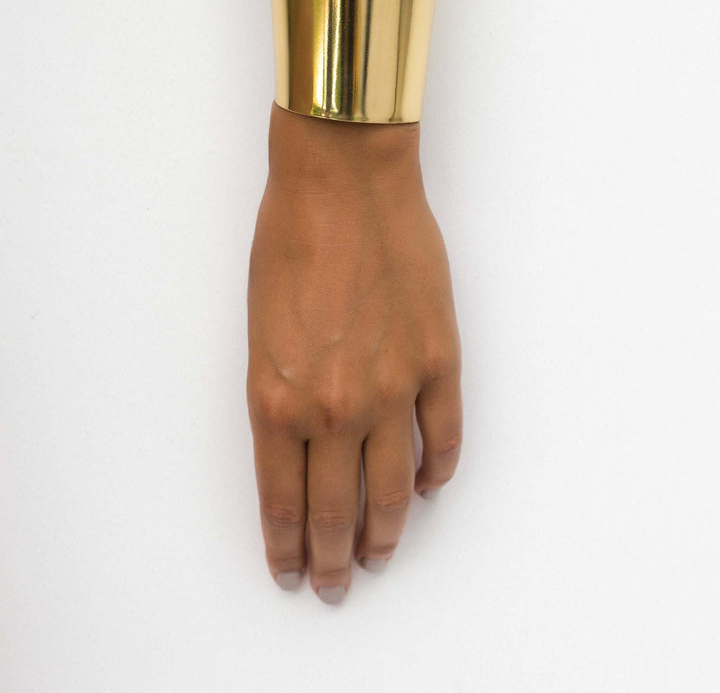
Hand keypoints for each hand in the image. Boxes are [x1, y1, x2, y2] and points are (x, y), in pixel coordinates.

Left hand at [246, 102, 462, 602]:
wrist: (344, 183)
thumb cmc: (290, 242)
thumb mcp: (260, 330)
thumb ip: (280, 396)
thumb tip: (302, 445)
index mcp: (277, 399)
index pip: (283, 501)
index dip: (288, 546)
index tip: (291, 570)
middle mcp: (334, 407)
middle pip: (337, 511)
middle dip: (333, 559)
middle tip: (335, 583)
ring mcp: (393, 386)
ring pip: (393, 489)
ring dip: (386, 533)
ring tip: (379, 555)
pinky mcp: (438, 360)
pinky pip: (443, 437)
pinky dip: (435, 471)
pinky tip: (425, 486)